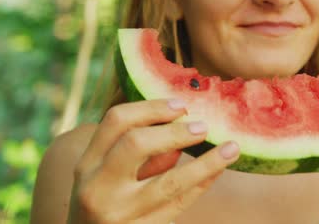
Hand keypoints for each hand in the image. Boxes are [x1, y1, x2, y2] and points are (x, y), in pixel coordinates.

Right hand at [68, 99, 239, 222]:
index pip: (115, 121)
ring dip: (205, 163)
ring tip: (231, 148)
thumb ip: (138, 149)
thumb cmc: (106, 200)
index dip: (151, 107)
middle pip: (136, 144)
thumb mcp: (109, 173)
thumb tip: (182, 120)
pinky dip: (203, 184)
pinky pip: (180, 205)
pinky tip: (219, 170)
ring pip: (169, 183)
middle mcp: (98, 187)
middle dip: (174, 132)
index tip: (181, 104)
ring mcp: (120, 214)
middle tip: (203, 126)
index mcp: (88, 164)